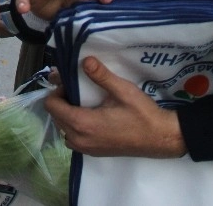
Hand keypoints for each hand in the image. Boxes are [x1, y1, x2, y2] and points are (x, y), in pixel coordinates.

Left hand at [46, 56, 185, 157]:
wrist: (161, 138)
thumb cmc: (142, 114)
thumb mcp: (122, 90)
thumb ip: (101, 76)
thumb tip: (86, 61)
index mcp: (82, 123)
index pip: (51, 105)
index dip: (58, 91)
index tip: (72, 83)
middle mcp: (79, 139)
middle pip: (55, 116)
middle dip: (62, 100)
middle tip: (78, 89)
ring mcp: (86, 149)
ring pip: (63, 128)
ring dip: (68, 114)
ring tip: (84, 102)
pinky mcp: (93, 152)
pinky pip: (73, 138)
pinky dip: (75, 126)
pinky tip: (91, 116)